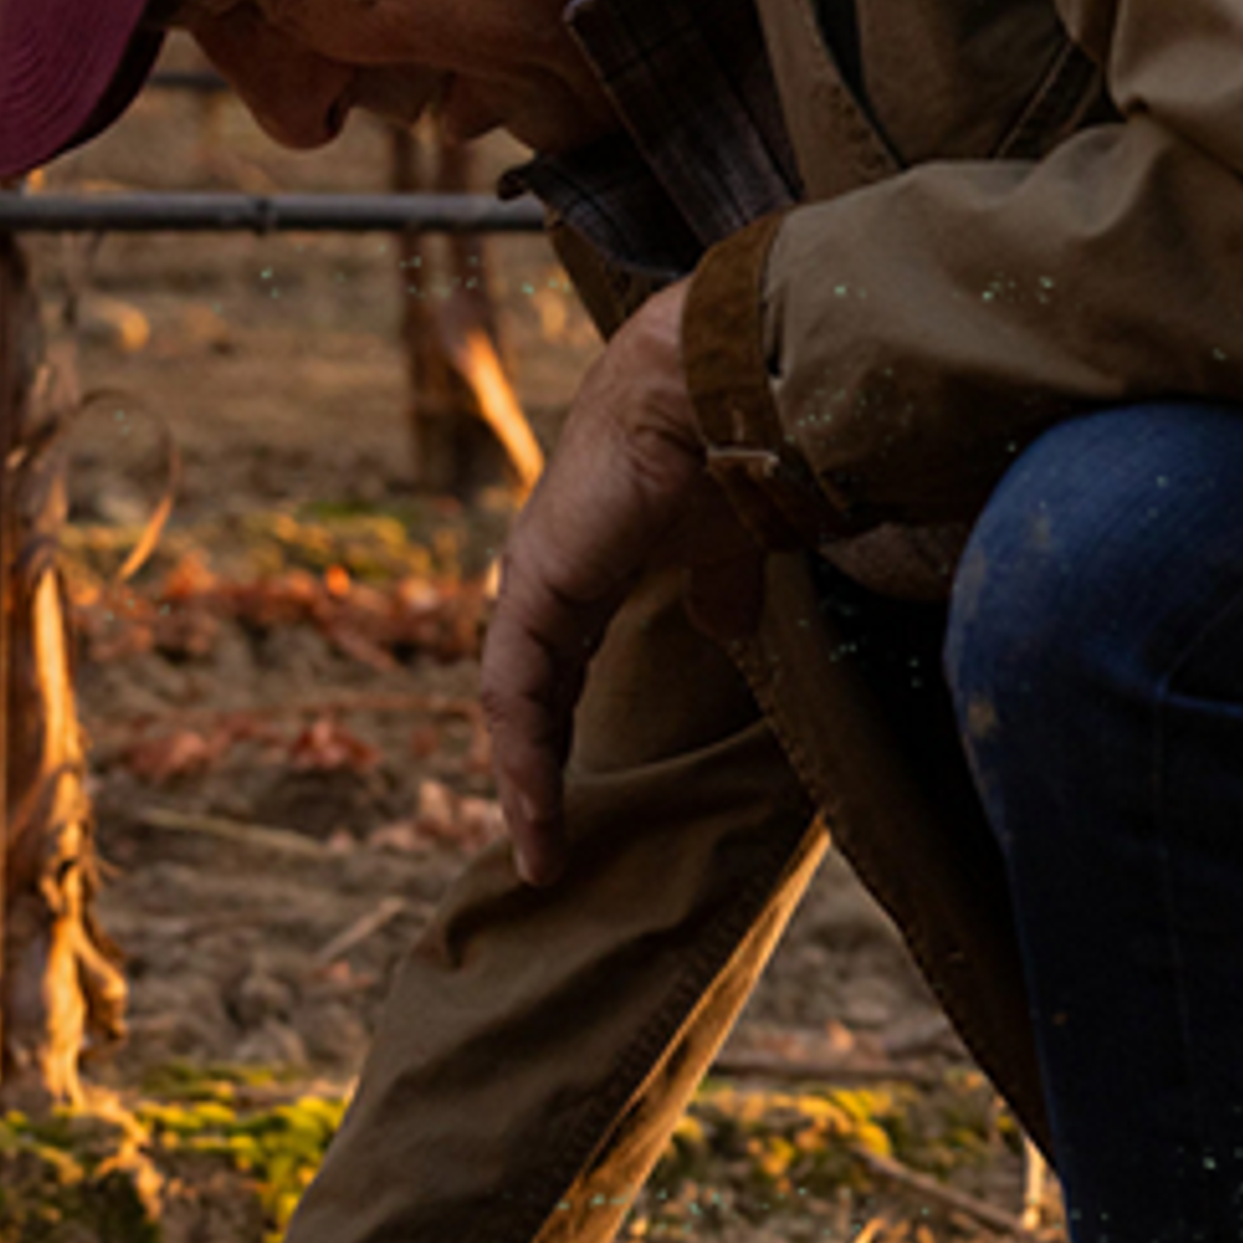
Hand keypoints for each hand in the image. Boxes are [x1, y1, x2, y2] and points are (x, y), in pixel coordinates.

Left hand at [480, 283, 762, 886]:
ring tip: (540, 855)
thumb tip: (727, 627)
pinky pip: (518, 692)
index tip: (577, 803)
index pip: (559, 668)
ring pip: (515, 706)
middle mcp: (548, 579)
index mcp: (587, 570)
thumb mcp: (726, 545)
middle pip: (529, 698)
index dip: (562, 732)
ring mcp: (534, 583)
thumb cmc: (725, 450)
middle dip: (535, 775)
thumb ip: (720, 588)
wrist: (713, 388)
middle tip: (545, 852)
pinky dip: (524, 756)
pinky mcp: (536, 587)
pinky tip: (537, 809)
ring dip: (525, 785)